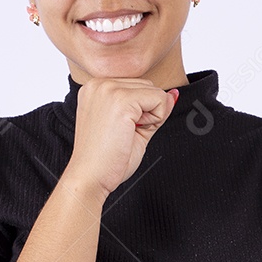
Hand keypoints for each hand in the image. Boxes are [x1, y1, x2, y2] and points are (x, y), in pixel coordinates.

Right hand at [66, 77, 178, 195]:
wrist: (90, 177)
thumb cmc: (105, 159)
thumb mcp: (133, 127)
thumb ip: (151, 108)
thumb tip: (172, 94)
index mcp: (96, 88)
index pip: (137, 87)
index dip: (140, 112)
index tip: (120, 130)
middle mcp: (99, 84)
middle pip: (147, 86)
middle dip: (147, 112)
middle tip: (124, 133)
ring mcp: (109, 90)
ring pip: (155, 91)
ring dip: (151, 115)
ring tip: (126, 133)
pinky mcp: (121, 100)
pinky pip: (159, 99)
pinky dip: (156, 119)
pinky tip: (133, 132)